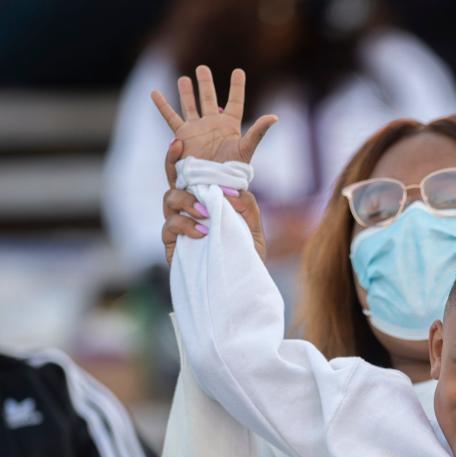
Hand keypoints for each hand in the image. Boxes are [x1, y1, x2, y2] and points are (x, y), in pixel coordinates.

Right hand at [151, 66, 276, 162]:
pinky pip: (171, 117)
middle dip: (206, 83)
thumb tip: (275, 117)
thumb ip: (258, 131)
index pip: (235, 101)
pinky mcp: (183, 136)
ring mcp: (197, 128)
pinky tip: (154, 93)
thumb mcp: (247, 148)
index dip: (237, 86)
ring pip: (190, 104)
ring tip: (184, 78)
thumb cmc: (232, 170)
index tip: (238, 71)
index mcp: (230, 125)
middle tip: (202, 67)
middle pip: (209, 98)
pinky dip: (163, 105)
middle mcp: (213, 124)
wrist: (213, 183)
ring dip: (187, 92)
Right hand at [161, 139, 266, 265]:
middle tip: (189, 169)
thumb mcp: (253, 226)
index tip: (178, 141)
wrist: (241, 283)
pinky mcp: (172, 243)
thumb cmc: (247, 253)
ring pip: (169, 199)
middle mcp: (188, 208)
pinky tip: (203, 232)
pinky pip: (170, 226)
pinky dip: (186, 226)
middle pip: (173, 181)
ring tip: (205, 212)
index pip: (190, 173)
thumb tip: (234, 189)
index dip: (178, 156)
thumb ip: (247, 205)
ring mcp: (178, 224)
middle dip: (173, 168)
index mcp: (206, 198)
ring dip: (187, 202)